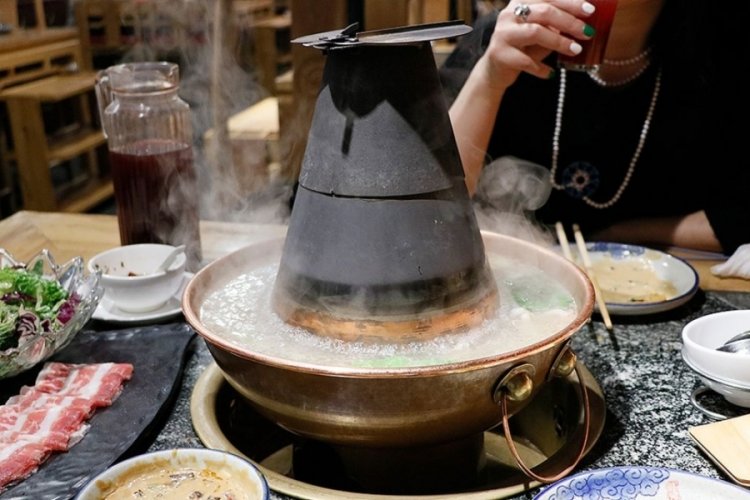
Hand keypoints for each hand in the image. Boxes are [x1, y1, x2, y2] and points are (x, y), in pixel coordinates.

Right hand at [481, 0, 595, 88]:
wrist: (495, 70)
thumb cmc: (523, 47)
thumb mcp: (542, 30)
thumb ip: (557, 23)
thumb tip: (585, 19)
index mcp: (520, 2)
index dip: (571, 2)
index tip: (590, 11)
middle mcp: (509, 14)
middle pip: (544, 12)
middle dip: (570, 22)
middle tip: (587, 33)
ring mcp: (502, 34)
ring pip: (535, 32)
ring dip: (559, 41)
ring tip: (575, 50)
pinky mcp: (499, 54)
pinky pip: (525, 60)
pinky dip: (541, 68)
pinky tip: (551, 73)